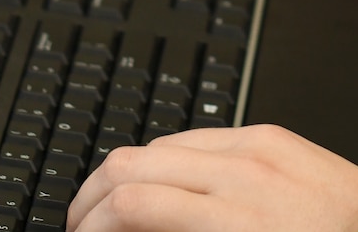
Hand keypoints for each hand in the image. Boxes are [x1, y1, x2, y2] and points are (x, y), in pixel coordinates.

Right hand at [66, 125, 357, 231]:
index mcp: (232, 218)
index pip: (131, 202)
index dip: (92, 224)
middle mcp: (241, 170)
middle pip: (133, 161)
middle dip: (94, 195)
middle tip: (82, 226)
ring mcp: (259, 145)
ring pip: (162, 143)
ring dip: (128, 174)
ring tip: (118, 206)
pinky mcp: (275, 135)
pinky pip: (203, 136)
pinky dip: (171, 159)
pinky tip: (168, 185)